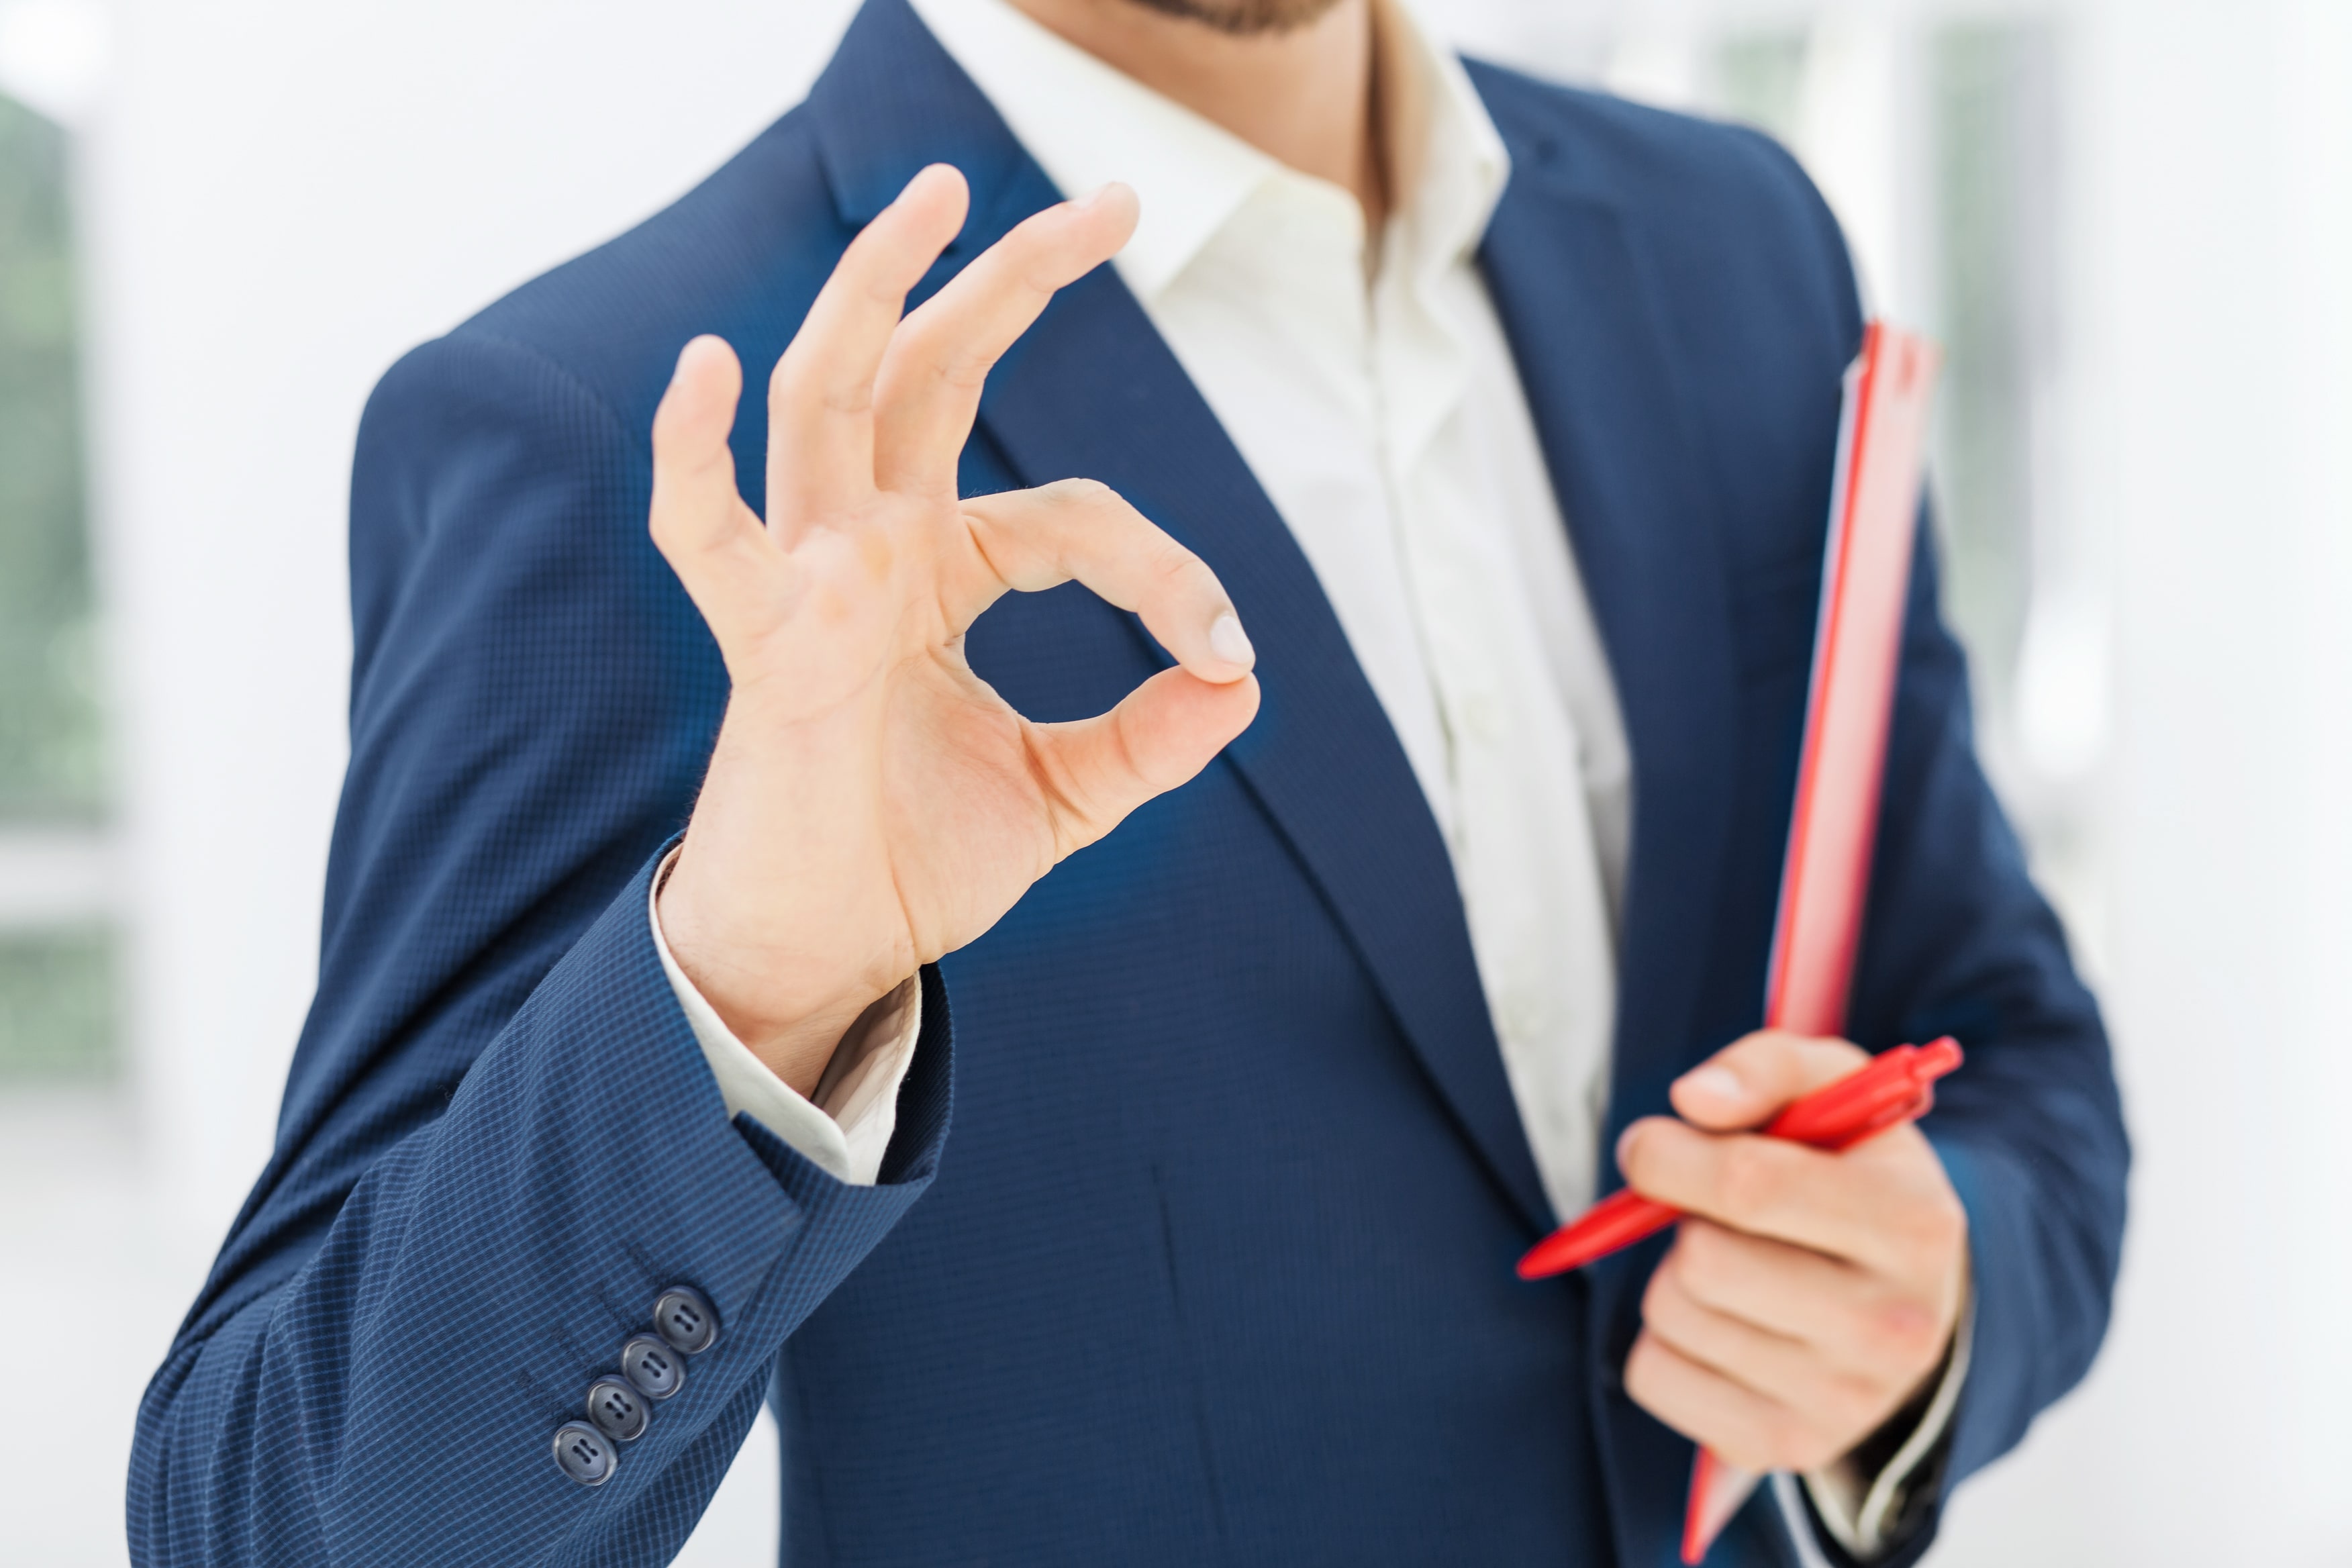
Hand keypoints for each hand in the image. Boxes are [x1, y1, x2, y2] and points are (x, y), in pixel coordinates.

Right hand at [649, 165, 1259, 1096]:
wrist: (831, 953)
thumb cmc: (917, 859)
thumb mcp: (1066, 793)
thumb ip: (1149, 736)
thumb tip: (1244, 681)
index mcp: (943, 570)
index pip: (1073, 517)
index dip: (1165, 571)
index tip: (1222, 648)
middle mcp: (875, 546)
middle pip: (937, 369)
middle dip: (1016, 276)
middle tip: (1118, 198)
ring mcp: (813, 579)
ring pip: (832, 394)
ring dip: (876, 288)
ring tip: (940, 194)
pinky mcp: (764, 640)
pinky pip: (704, 533)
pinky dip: (691, 451)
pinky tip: (708, 364)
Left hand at [1617, 1032, 1968, 1473]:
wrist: (1913, 1302)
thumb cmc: (1852, 1176)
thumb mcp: (1836, 1097)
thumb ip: (1766, 1068)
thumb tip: (1691, 1100)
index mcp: (1912, 1226)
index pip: (1749, 1185)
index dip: (1670, 1155)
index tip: (1651, 1144)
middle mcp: (1890, 1327)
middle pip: (1704, 1261)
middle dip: (1679, 1219)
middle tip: (1705, 1212)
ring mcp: (1842, 1401)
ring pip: (1672, 1317)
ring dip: (1670, 1277)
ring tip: (1728, 1265)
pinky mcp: (1785, 1446)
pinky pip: (1653, 1378)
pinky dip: (1659, 1341)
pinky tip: (1716, 1322)